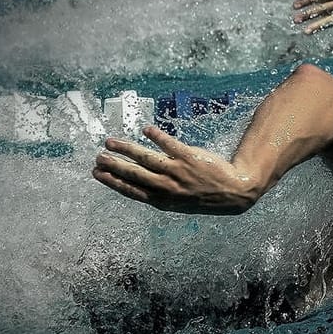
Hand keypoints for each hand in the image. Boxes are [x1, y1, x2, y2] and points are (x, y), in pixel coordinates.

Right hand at [92, 126, 260, 214]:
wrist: (235, 191)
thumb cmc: (205, 197)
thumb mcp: (179, 203)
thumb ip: (159, 194)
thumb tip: (138, 185)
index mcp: (162, 200)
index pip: (131, 190)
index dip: (112, 182)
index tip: (97, 174)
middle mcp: (166, 186)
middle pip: (134, 174)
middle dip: (114, 165)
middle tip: (97, 157)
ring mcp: (177, 171)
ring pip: (146, 158)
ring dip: (127, 149)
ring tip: (111, 142)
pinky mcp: (189, 156)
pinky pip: (169, 144)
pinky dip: (157, 137)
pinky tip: (146, 130)